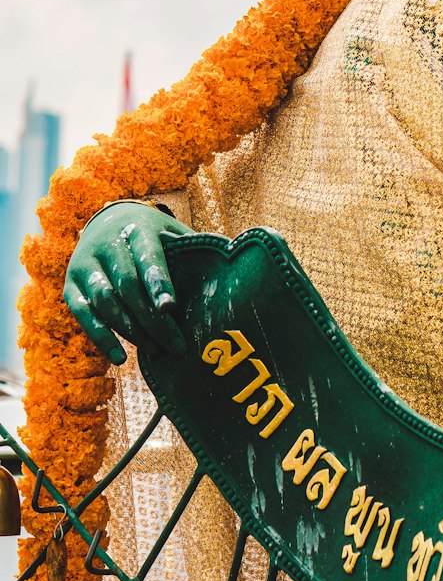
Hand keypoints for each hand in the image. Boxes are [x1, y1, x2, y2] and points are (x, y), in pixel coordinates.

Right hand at [63, 201, 187, 365]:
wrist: (107, 223)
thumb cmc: (154, 236)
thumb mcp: (173, 233)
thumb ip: (193, 250)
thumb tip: (232, 267)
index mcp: (137, 229)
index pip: (147, 257)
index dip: (158, 283)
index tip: (171, 307)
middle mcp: (106, 245)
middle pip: (127, 286)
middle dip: (152, 319)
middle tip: (176, 345)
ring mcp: (84, 265)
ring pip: (105, 302)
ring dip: (130, 330)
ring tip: (156, 351)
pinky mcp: (71, 286)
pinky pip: (83, 315)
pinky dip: (101, 337)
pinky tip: (121, 358)